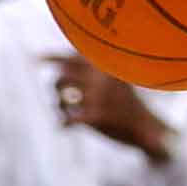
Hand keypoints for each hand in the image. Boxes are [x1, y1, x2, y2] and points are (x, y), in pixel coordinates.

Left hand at [46, 55, 172, 159]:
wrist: (149, 128)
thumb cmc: (127, 103)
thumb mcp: (115, 80)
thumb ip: (90, 70)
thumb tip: (47, 58)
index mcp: (107, 66)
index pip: (74, 57)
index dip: (54, 57)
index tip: (37, 59)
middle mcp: (102, 78)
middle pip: (62, 78)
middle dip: (57, 88)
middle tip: (63, 96)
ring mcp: (100, 97)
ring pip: (62, 99)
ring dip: (60, 107)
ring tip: (67, 113)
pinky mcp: (97, 117)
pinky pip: (67, 119)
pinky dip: (65, 123)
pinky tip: (69, 126)